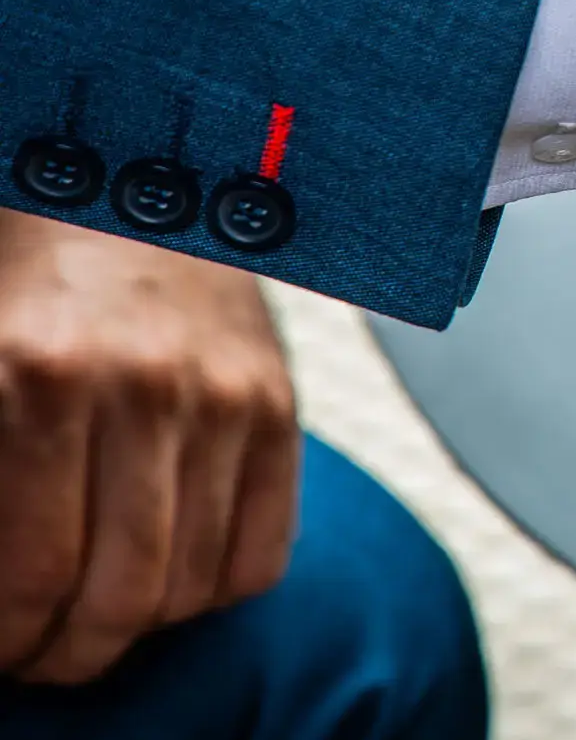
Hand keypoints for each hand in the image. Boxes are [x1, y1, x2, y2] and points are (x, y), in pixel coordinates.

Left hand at [0, 210, 300, 684]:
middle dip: (69, 653)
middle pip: (122, 593)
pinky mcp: (279, 403)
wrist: (128, 185)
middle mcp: (146, 387)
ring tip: (96, 623)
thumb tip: (1, 586)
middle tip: (41, 658)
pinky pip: (262, 553)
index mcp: (42, 375)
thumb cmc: (27, 284)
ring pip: (194, 583)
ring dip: (138, 630)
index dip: (10, 637)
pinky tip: (168, 579)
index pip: (33, 574)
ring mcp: (227, 396)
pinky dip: (213, 592)